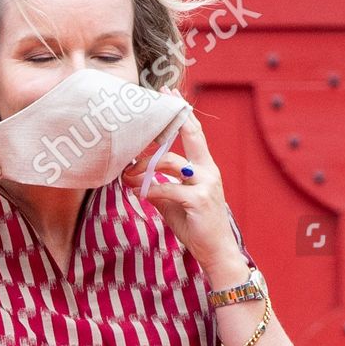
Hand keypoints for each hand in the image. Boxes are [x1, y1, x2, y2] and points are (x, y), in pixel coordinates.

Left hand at [119, 110, 240, 272]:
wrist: (216, 252)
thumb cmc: (196, 227)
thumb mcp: (174, 203)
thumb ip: (160, 186)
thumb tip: (136, 178)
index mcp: (205, 168)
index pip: (194, 133)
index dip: (182, 112)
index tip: (170, 93)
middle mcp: (208, 171)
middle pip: (188, 137)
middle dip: (166, 124)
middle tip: (141, 123)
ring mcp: (206, 184)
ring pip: (170, 163)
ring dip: (145, 168)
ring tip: (128, 176)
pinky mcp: (198, 200)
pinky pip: (167, 188)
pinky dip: (149, 190)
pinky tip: (139, 194)